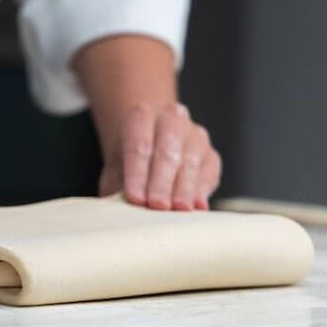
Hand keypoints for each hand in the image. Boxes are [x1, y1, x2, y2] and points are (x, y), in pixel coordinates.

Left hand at [98, 102, 220, 210]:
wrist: (149, 141)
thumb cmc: (129, 159)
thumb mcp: (115, 167)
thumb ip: (116, 184)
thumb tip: (119, 210)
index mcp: (140, 116)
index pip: (139, 146)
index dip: (137, 174)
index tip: (135, 199)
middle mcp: (171, 119)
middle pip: (167, 152)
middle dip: (162, 182)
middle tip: (157, 206)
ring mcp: (195, 135)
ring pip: (190, 162)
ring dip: (184, 188)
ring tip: (178, 209)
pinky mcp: (211, 155)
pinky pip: (209, 173)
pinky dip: (202, 191)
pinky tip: (197, 207)